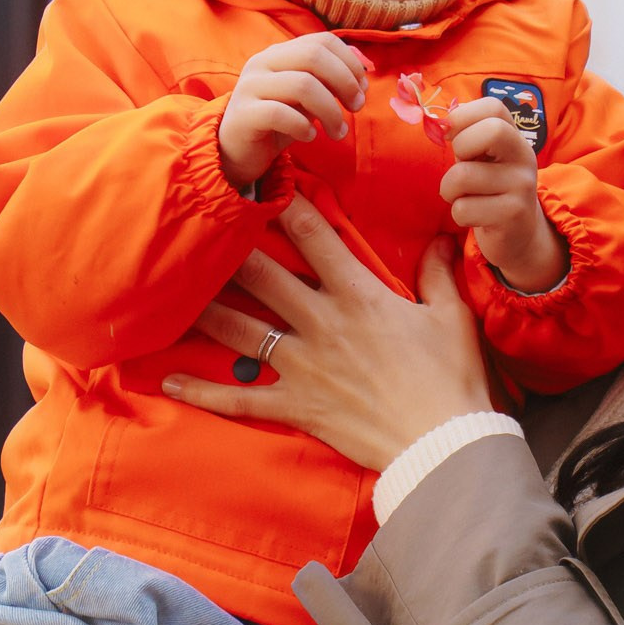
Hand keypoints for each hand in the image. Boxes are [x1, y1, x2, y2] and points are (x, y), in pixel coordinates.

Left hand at [162, 194, 496, 470]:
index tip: (266, 182)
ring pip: (241, 329)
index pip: (314, 236)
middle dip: (229, 249)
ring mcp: (303, 366)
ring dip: (205, 310)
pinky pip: (242, 398)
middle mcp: (321, 323)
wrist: (442, 443)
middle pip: (262, 275)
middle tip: (200, 226)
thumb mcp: (452, 317)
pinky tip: (171, 380)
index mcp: (358, 295)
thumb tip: (441, 236)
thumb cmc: (452, 377)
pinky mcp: (296, 406)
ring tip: (171, 293)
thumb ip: (437, 272)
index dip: (288, 205)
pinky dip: (205, 391)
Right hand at [218, 34, 370, 187]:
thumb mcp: (307, 99)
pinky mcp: (244, 114)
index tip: (362, 89)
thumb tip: (362, 77)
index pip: (322, 40)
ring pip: (302, 85)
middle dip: (345, 82)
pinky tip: (309, 137)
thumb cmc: (278, 122)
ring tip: (338, 133)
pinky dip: (303, 127)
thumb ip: (329, 83)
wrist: (236, 151)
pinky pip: (280, 114)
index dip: (350, 62)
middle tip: (356, 108)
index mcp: (280, 53)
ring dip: (330, 111)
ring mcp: (250, 86)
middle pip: (314, 56)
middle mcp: (263, 62)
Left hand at [442, 97, 566, 293]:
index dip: (463, 116)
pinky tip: (474, 216)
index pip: (493, 107)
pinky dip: (459, 214)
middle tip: (460, 166)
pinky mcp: (513, 215)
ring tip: (461, 197)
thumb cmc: (491, 190)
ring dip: (449, 190)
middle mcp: (524, 157)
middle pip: (492, 131)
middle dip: (461, 147)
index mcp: (515, 138)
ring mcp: (522, 186)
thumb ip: (466, 138)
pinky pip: (464, 209)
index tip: (451, 135)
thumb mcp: (483, 159)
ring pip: (463, 176)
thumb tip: (439, 124)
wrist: (520, 235)